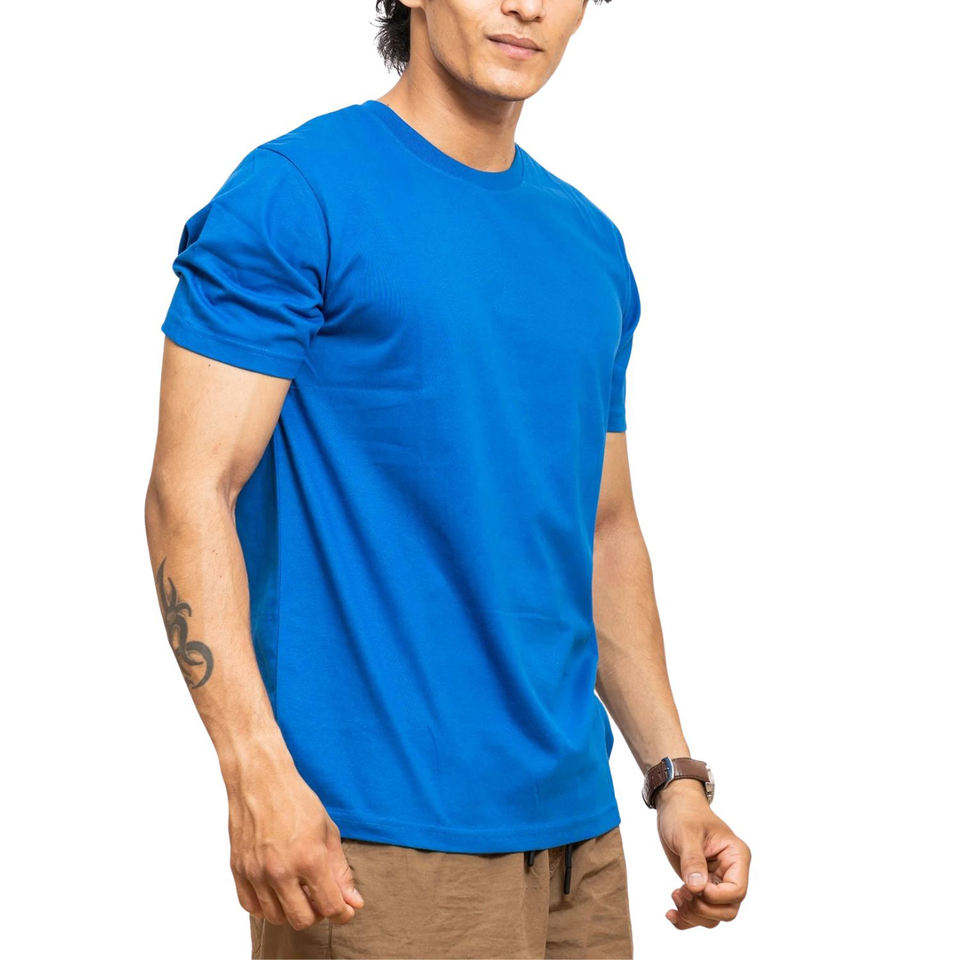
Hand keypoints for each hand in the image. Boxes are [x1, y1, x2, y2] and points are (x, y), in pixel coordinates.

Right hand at [222, 746, 364, 929]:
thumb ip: (340, 870)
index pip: (329, 906)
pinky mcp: (238, 870)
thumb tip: (353, 902)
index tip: (345, 908)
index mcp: (309, 858)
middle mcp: (280, 870)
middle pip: (301, 920)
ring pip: (276, 917)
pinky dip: (266, 907)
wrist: (261, 779)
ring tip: (300, 891)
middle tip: (321, 898)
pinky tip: (277, 891)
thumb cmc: (296, 800)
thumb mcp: (328, 831)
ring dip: (291, 911)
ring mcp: (256, 872)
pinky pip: (251, 907)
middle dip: (317, 914)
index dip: (342, 912)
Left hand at [655, 779, 750, 928]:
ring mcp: (717, 880)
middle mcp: (731, 872)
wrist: (674, 806)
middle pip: (728, 909)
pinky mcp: (702, 885)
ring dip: (694, 915)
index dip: (715, 896)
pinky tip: (671, 913)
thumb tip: (697, 889)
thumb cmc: (684, 813)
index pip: (737, 891)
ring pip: (715, 916)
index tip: (692, 887)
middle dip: (703, 909)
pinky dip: (687, 918)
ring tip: (675, 897)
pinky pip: (701, 912)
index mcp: (736, 856)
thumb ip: (693, 860)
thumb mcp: (686, 833)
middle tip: (680, 895)